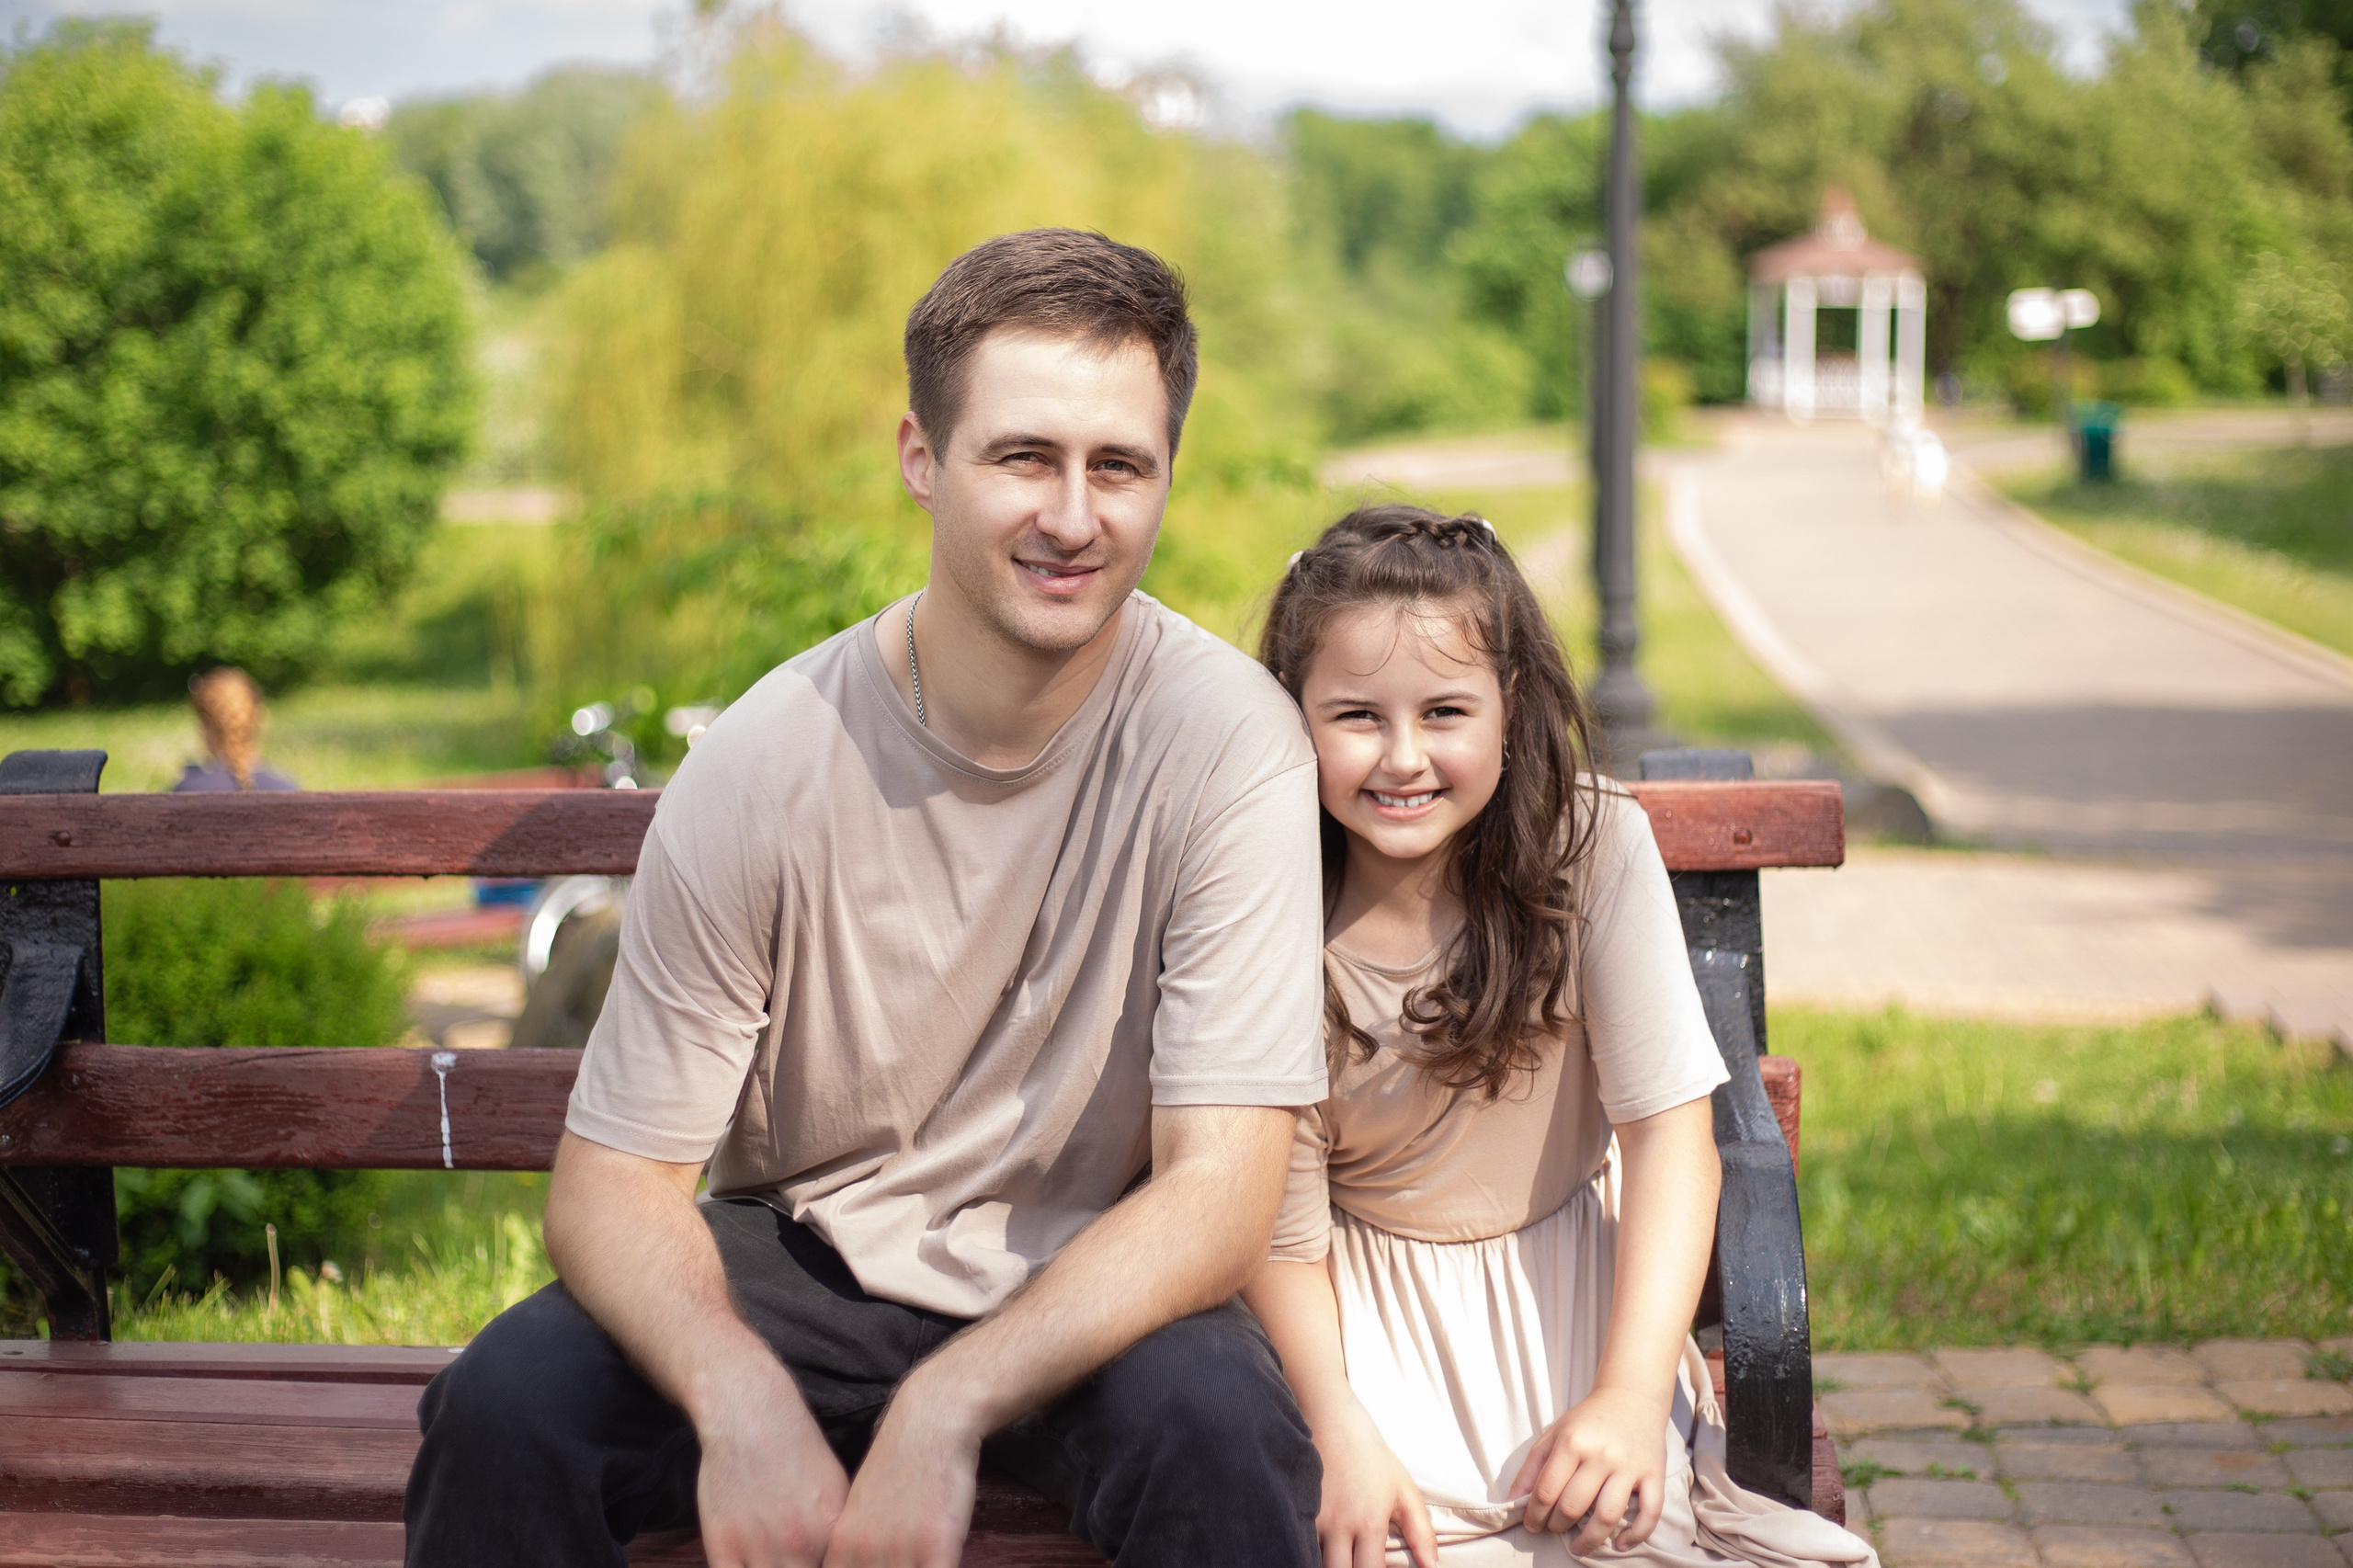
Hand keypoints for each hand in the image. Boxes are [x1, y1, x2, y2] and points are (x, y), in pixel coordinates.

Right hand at [694, 1363, 849, 1567]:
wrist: (751, 1413)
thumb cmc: (795, 1447)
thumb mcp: (837, 1489)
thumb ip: (838, 1536)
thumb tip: (844, 1558)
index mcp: (834, 1534)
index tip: (808, 1562)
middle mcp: (802, 1546)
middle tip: (789, 1561)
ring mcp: (761, 1547)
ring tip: (769, 1561)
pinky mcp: (723, 1545)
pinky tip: (745, 1564)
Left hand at [822, 1375, 981, 1567]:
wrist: (931, 1421)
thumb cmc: (901, 1463)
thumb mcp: (862, 1509)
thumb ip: (856, 1548)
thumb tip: (859, 1563)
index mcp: (841, 1548)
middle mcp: (864, 1554)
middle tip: (900, 1566)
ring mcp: (900, 1550)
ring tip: (920, 1562)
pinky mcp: (937, 1545)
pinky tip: (943, 1561)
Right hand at [1311, 1402, 1438, 1567]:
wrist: (1333, 1420)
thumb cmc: (1372, 1456)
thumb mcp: (1404, 1491)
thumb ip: (1421, 1532)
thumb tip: (1432, 1567)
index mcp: (1370, 1523)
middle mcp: (1339, 1525)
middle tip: (1358, 1562)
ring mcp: (1314, 1518)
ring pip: (1315, 1561)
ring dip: (1329, 1563)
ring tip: (1343, 1556)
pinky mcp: (1296, 1508)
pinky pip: (1299, 1542)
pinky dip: (1308, 1550)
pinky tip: (1321, 1548)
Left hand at [1509, 1385, 1668, 1553]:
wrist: (1631, 1399)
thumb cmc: (1587, 1422)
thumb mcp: (1554, 1435)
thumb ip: (1531, 1467)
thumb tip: (1513, 1501)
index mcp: (1572, 1443)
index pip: (1547, 1491)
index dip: (1535, 1514)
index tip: (1532, 1525)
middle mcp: (1601, 1455)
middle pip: (1573, 1506)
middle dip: (1558, 1526)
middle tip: (1554, 1529)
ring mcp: (1629, 1466)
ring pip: (1607, 1516)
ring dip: (1589, 1540)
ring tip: (1577, 1547)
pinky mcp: (1654, 1474)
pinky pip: (1649, 1513)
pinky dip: (1636, 1535)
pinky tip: (1621, 1545)